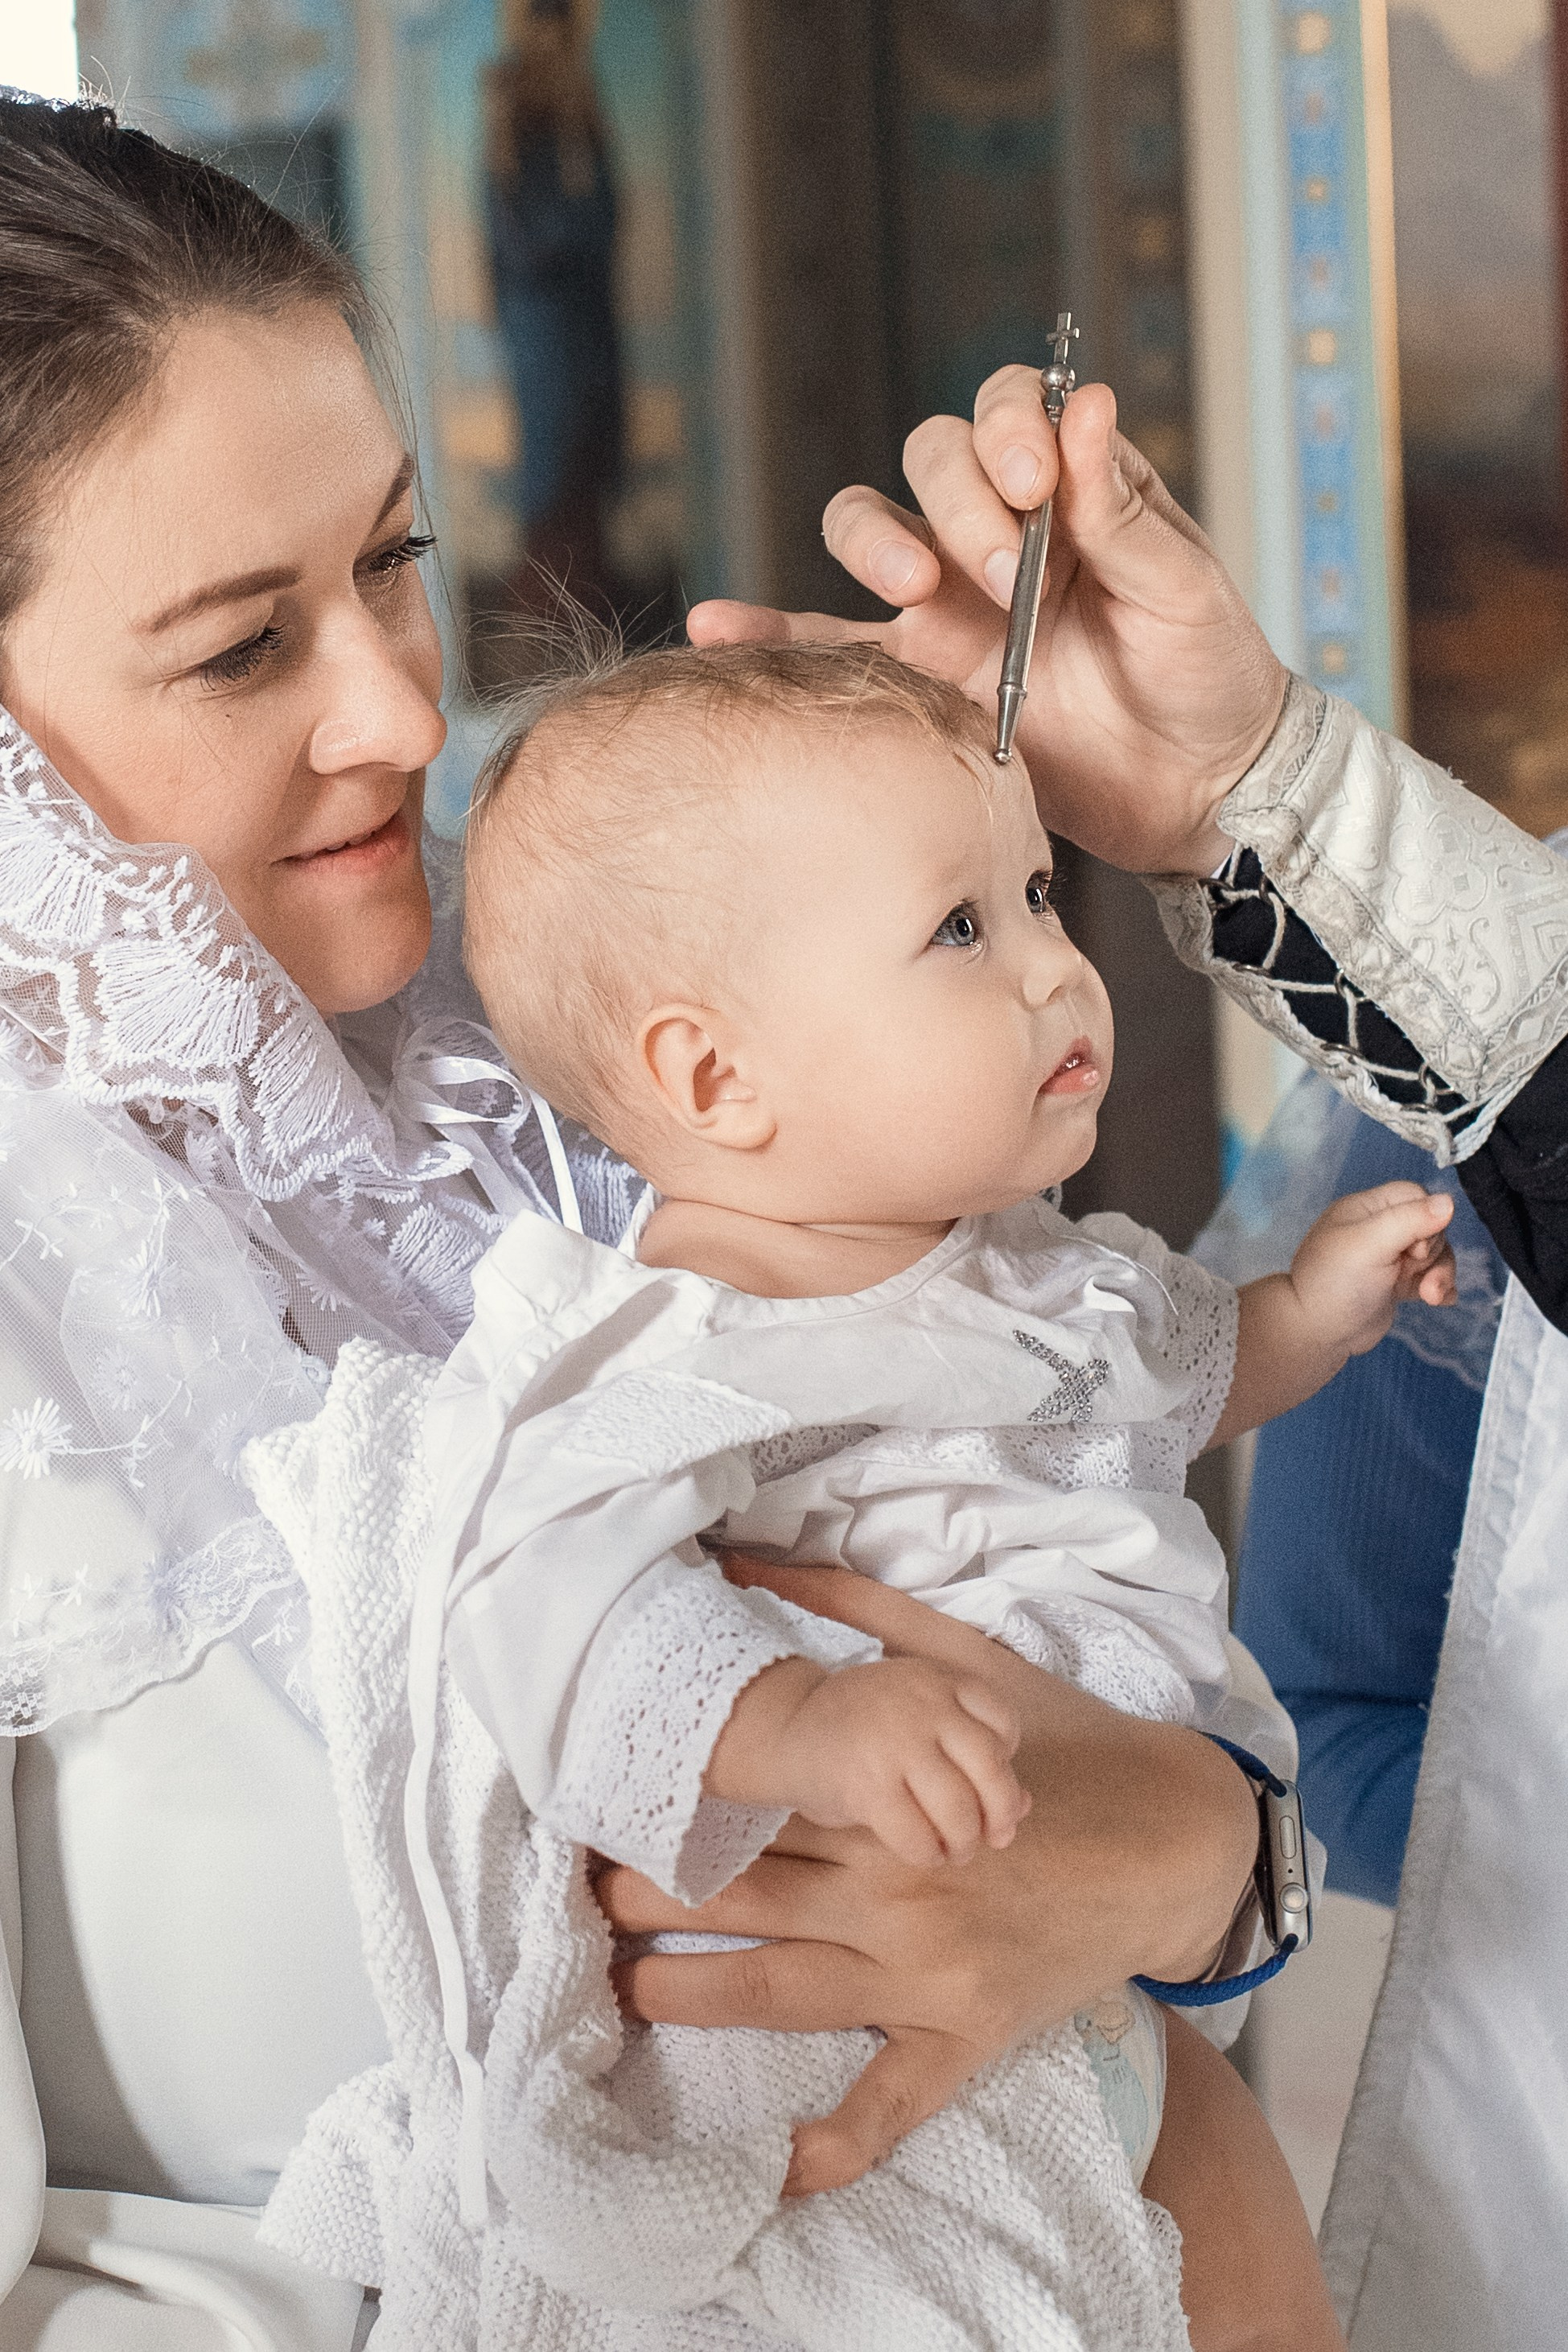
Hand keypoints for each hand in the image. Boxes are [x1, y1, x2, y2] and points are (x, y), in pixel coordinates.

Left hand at [602, 1562, 1257, 2196]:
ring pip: (786, 1987)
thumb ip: (861, 1612)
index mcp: (895, 1795)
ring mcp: (931, 1969)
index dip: (677, 1799)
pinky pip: (898, 2098)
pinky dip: (841, 2141)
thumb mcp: (971, 1659)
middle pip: (751, 1892)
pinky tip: (779, 2170)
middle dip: (656, 1892)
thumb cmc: (1069, 1743)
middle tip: (580, 1891)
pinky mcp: (969, 2031)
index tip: (609, 1793)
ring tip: (618, 1988)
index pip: (760, 1798)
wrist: (1179, 1836)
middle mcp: (901, 1885)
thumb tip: (757, 1560)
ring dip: (694, 1991)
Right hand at [688, 369, 1287, 874]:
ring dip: (875, 541)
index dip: (1009, 427)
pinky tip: (718, 625)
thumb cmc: (1208, 673)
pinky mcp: (920, 676)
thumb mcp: (1183, 588)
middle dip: (957, 499)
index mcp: (1070, 489)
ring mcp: (951, 602)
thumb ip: (1123, 508)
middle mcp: (998, 530)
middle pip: (932, 459)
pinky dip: (770, 631)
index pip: (1010, 410)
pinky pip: (828, 644)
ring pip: (871, 529)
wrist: (1197, 788)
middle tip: (1004, 570)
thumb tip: (1089, 404)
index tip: (1037, 483)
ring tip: (913, 588)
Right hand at [742, 1655, 1029, 1867]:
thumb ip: (970, 1753)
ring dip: (964, 1842)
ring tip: (955, 1849)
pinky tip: (924, 1853)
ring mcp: (895, 1744)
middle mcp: (922, 1705)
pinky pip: (919, 1837)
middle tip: (993, 1836)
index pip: (1004, 1723)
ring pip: (960, 1809)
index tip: (986, 1784)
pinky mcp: (867, 1786)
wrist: (784, 1728)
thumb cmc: (861, 1731)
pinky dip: (929, 1854)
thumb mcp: (920, 1723)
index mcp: (939, 1680)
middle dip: (1000, 1812)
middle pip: (991, 1768)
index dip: (1006, 1762)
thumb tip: (1025, 1807)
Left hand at [1290, 1181, 1455, 1355]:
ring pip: (1435, 1254)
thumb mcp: (1371, 1243)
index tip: (1415, 1247)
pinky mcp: (1397, 1284)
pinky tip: (1437, 1300)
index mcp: (1366, 1210)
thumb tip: (1449, 1202)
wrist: (1317, 1334)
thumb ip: (1410, 1219)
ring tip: (1429, 1296)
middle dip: (1432, 1252)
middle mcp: (1378, 1230)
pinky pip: (1431, 1278)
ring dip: (1440, 1274)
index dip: (1426, 1218)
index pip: (1414, 1196)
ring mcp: (1389, 1258)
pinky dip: (1439, 1288)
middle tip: (1411, 1270)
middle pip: (1430, 1227)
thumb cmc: (1336, 1283)